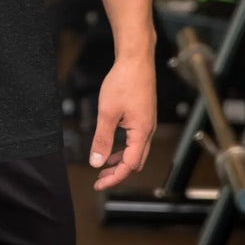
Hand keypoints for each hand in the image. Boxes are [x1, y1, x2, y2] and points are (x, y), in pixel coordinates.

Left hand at [88, 54, 156, 190]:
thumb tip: (96, 162)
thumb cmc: (124, 81)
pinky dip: (123, 148)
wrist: (136, 59)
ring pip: (136, 152)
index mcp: (141, 133)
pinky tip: (112, 147)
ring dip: (120, 162)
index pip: (129, 166)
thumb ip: (102, 139)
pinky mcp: (143, 116)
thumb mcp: (107, 112)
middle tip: (100, 179)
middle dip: (118, 174)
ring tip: (104, 166)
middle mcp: (148, 131)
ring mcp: (147, 123)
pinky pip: (135, 140)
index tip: (98, 184)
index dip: (114, 178)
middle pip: (135, 163)